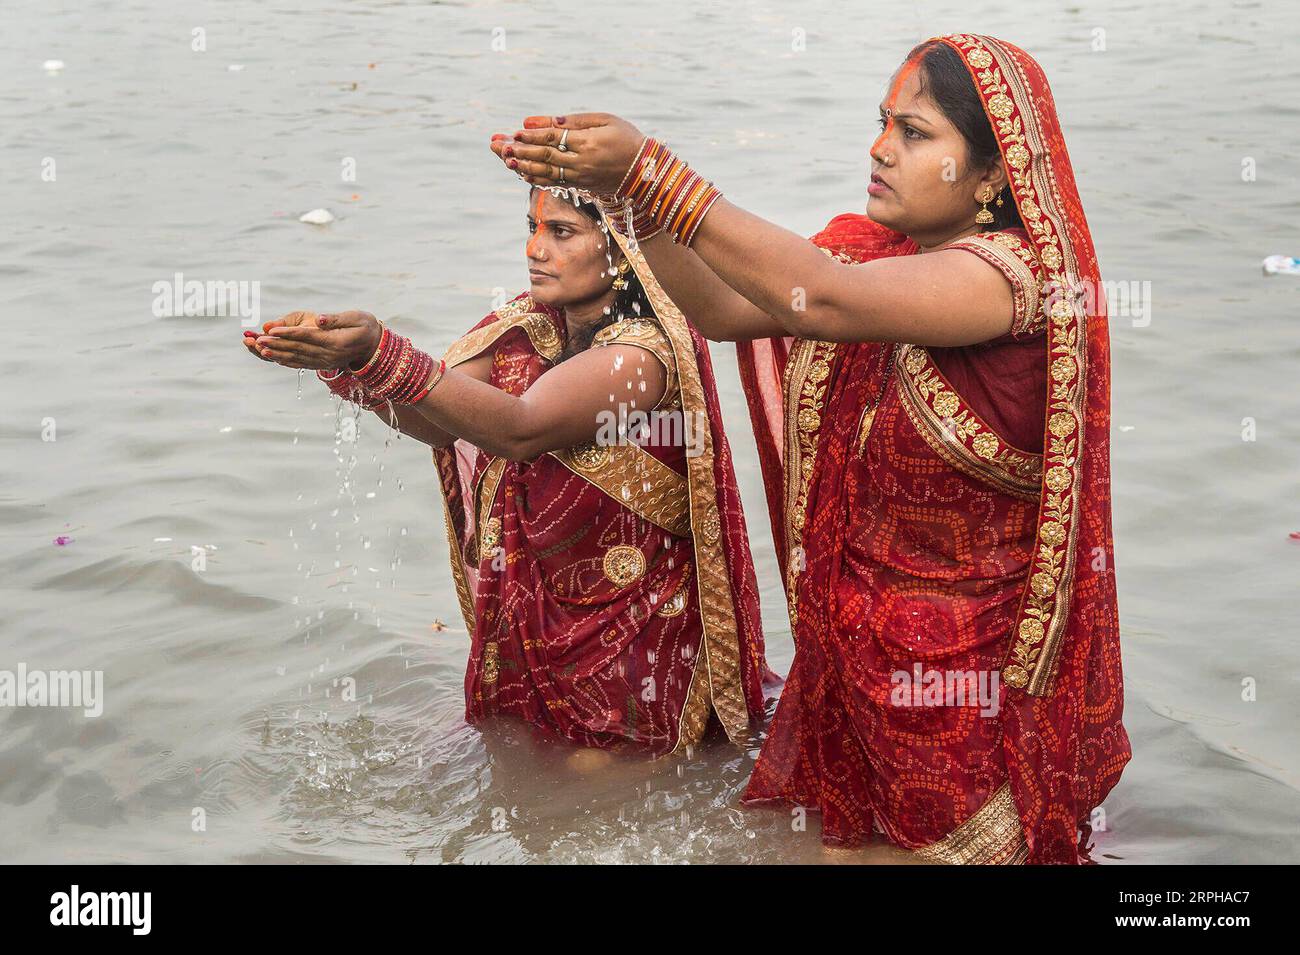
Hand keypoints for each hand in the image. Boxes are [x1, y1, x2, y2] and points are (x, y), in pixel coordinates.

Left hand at [254, 310, 381, 369]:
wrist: (375, 346)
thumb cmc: (365, 326)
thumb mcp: (356, 317)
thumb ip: (335, 319)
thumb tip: (318, 319)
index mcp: (336, 342)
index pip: (307, 337)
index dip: (288, 334)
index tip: (270, 331)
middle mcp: (328, 356)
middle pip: (297, 349)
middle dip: (275, 344)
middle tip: (255, 339)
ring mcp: (325, 363)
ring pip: (296, 359)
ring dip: (275, 354)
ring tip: (257, 349)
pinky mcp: (322, 365)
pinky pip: (300, 364)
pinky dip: (284, 360)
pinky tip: (271, 357)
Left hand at [489, 113, 644, 195]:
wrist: (645, 171)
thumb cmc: (626, 138)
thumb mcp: (604, 120)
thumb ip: (573, 120)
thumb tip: (543, 121)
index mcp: (589, 143)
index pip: (553, 138)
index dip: (532, 136)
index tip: (514, 132)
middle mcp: (582, 163)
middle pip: (544, 156)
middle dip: (519, 151)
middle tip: (497, 145)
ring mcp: (580, 177)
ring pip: (545, 172)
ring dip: (522, 165)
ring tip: (504, 159)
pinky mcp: (581, 185)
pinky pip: (553, 182)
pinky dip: (535, 177)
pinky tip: (521, 171)